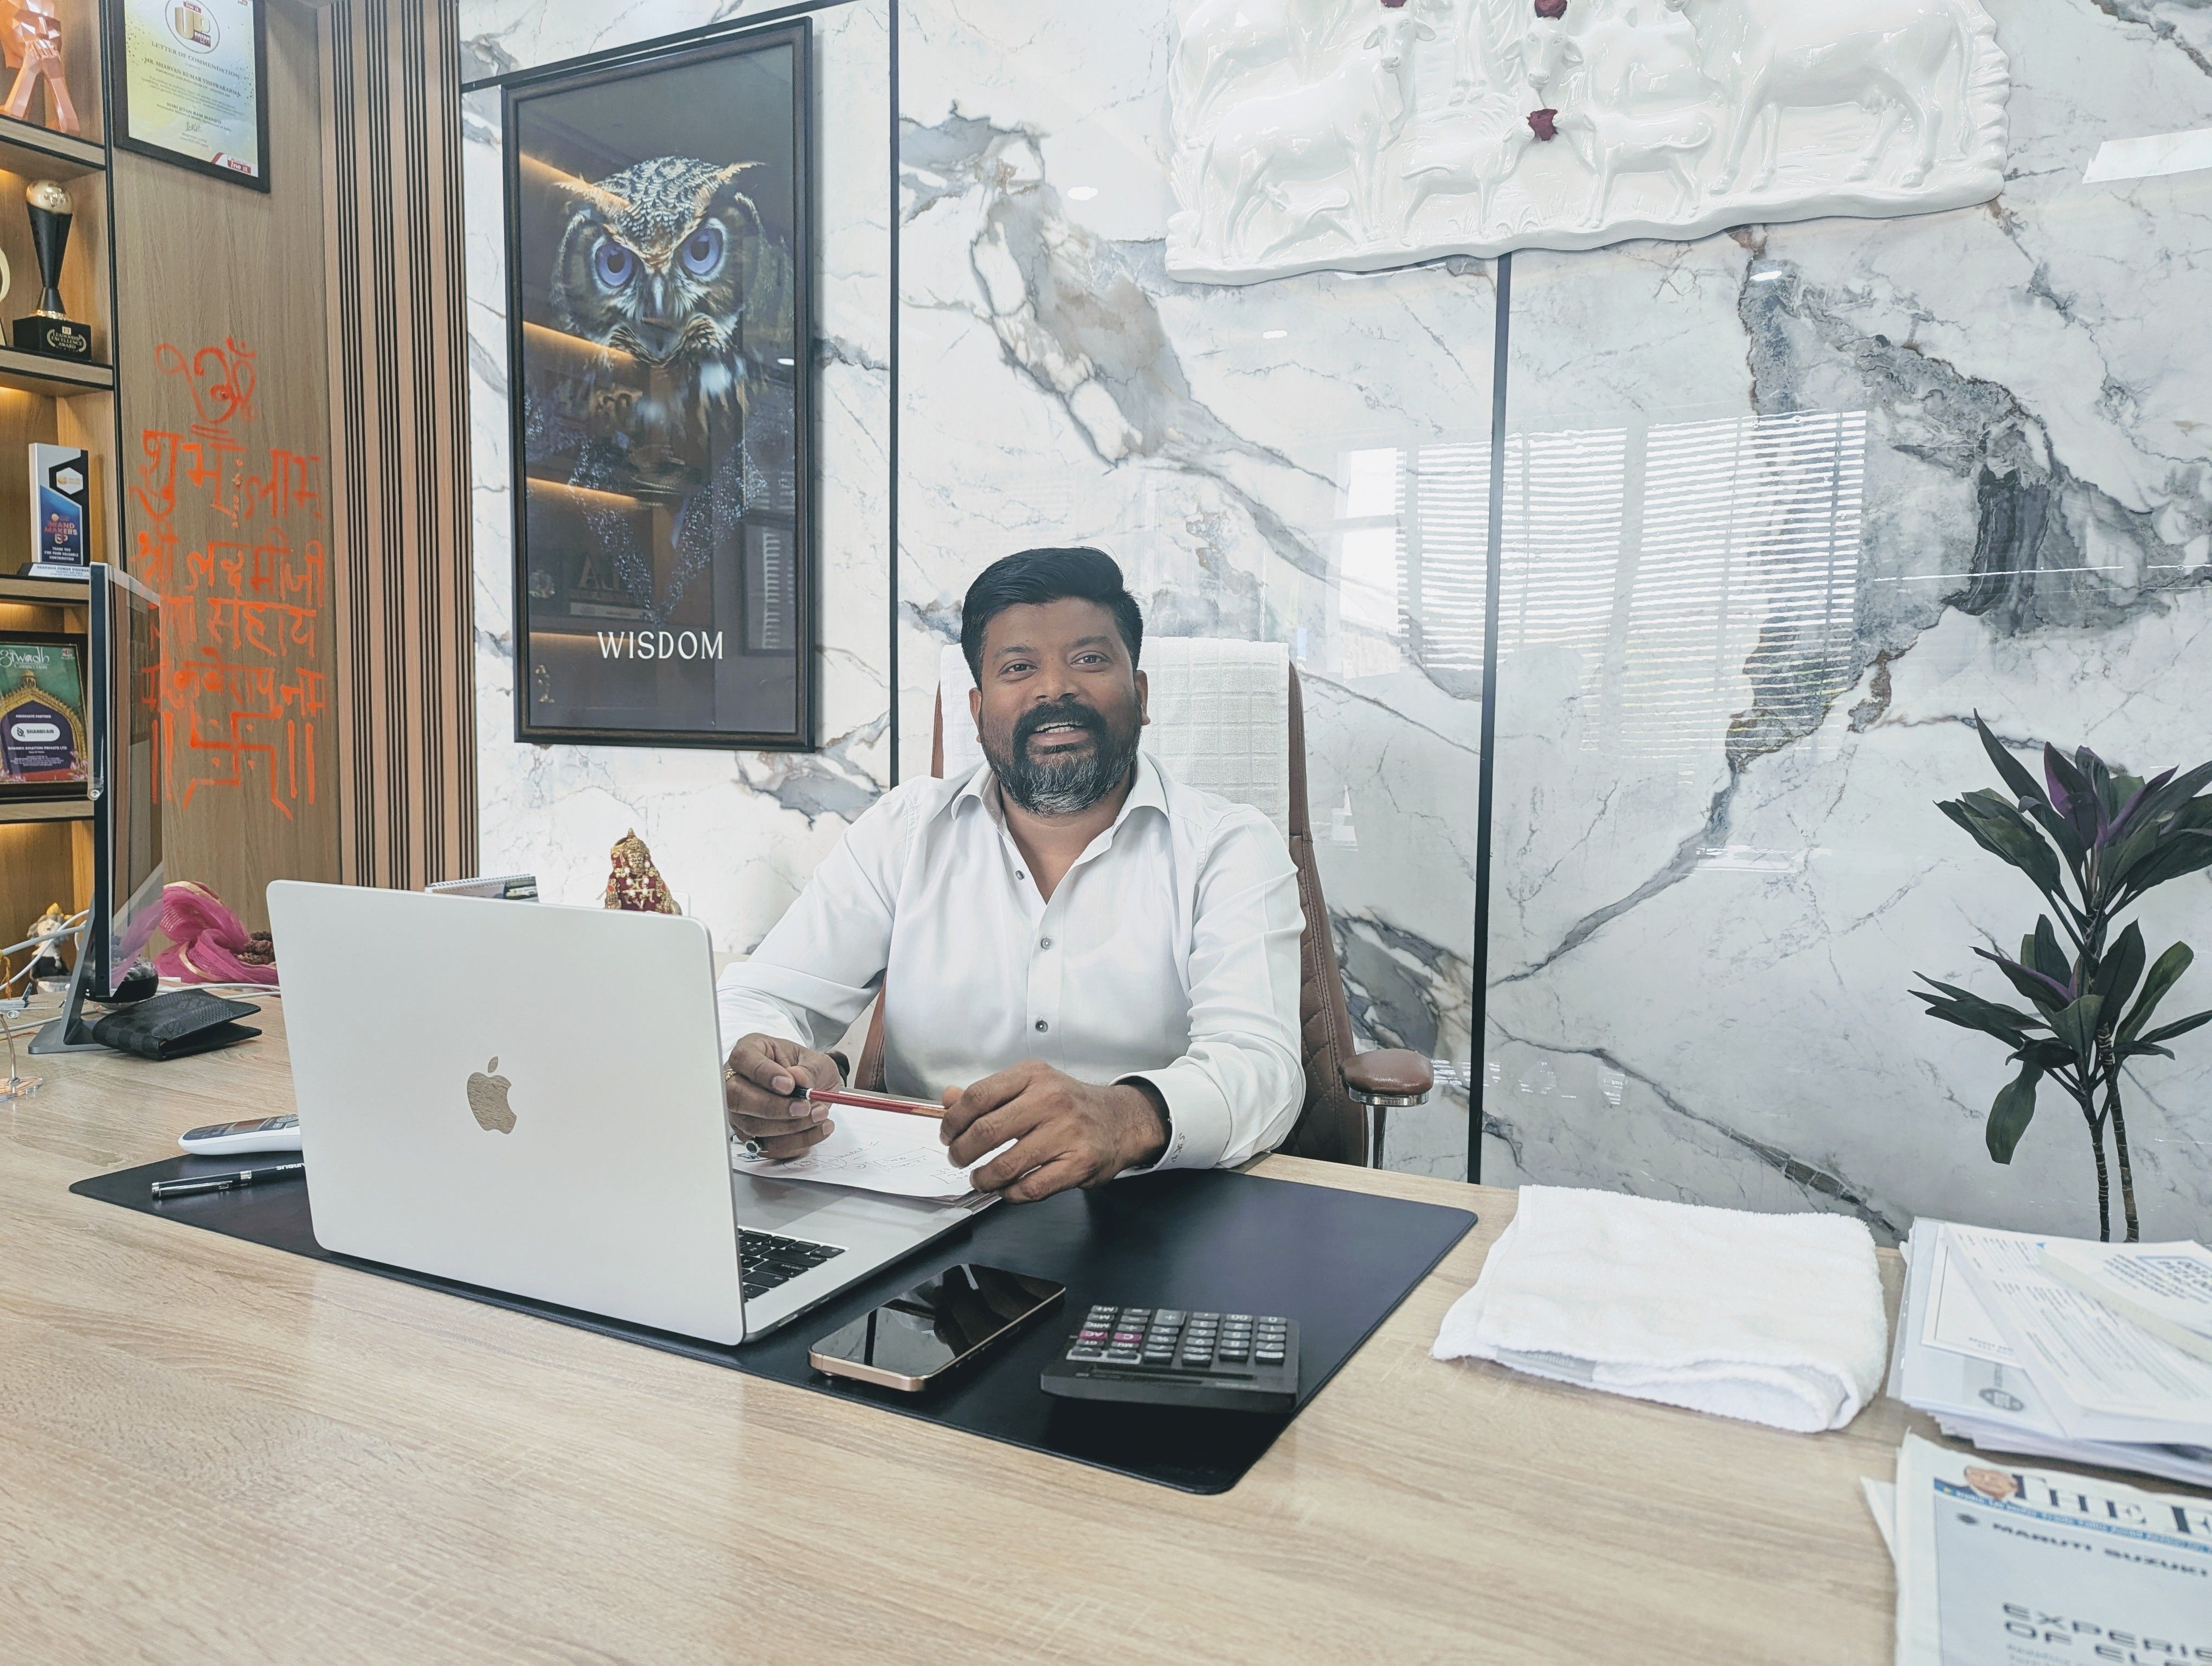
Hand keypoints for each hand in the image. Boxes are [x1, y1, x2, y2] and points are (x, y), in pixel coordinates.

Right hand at [723, 1034, 841, 1158]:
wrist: (814, 1087)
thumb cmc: (806, 1068)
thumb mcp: (816, 1060)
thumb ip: (809, 1069)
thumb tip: (799, 1080)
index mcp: (750, 1051)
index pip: (744, 1059)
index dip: (764, 1074)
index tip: (789, 1084)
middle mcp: (736, 1080)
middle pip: (737, 1098)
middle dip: (774, 1107)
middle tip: (804, 1107)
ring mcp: (740, 1111)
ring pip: (752, 1126)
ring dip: (790, 1126)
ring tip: (820, 1115)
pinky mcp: (751, 1135)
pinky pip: (767, 1146)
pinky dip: (796, 1142)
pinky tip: (817, 1130)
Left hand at [938, 1061, 1168, 1202]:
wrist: (1120, 1120)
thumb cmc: (1069, 1105)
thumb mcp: (1031, 1085)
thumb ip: (988, 1093)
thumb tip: (947, 1100)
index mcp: (1032, 1076)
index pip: (977, 1096)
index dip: (953, 1121)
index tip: (948, 1135)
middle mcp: (1050, 1100)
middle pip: (986, 1131)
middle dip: (962, 1152)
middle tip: (958, 1159)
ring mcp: (1066, 1132)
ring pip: (1006, 1165)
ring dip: (983, 1178)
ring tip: (980, 1179)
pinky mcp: (1078, 1163)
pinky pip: (1031, 1187)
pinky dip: (1010, 1194)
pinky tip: (1006, 1189)